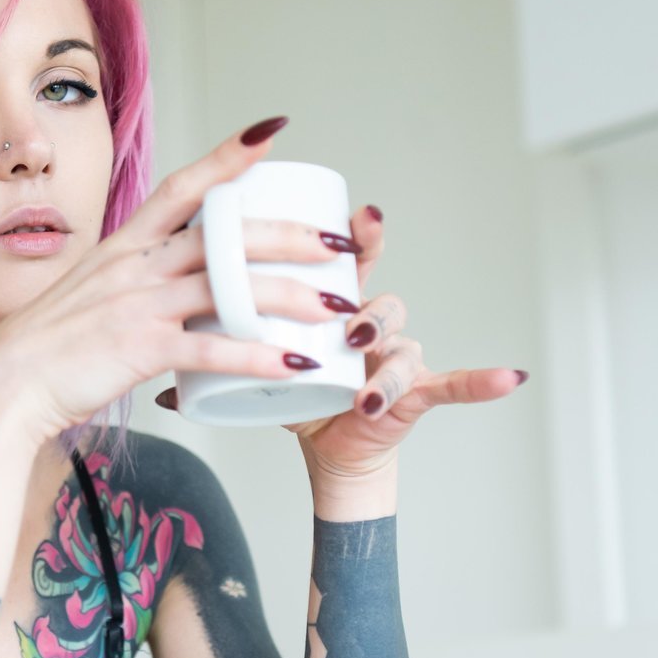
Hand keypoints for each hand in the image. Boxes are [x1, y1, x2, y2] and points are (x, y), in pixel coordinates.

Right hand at [0, 118, 374, 449]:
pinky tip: (296, 364)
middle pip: (226, 235)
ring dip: (294, 296)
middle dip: (292, 236)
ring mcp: (138, 303)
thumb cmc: (48, 347)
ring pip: (231, 286)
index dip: (229, 158)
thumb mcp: (90, 293)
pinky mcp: (140, 348)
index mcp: (124, 246)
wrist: (3, 386)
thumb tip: (169, 279)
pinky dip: (260, 356)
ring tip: (339, 308)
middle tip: (341, 244)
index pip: (183, 186)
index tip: (271, 133)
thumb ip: (131, 280)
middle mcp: (135, 264)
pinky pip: (213, 347)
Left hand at [154, 204, 529, 478]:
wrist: (325, 445)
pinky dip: (481, 381)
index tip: (354, 212)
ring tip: (363, 353)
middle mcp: (369, 317)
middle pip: (376, 290)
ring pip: (401, 336)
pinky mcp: (414, 392)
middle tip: (345, 303)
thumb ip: (205, 347)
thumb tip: (148, 360)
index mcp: (330, 299)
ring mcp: (395, 353)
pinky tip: (509, 377)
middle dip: (364, 291)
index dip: (354, 232)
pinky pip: (452, 383)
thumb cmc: (289, 391)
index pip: (344, 254)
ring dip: (386, 345)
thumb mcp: (244, 362)